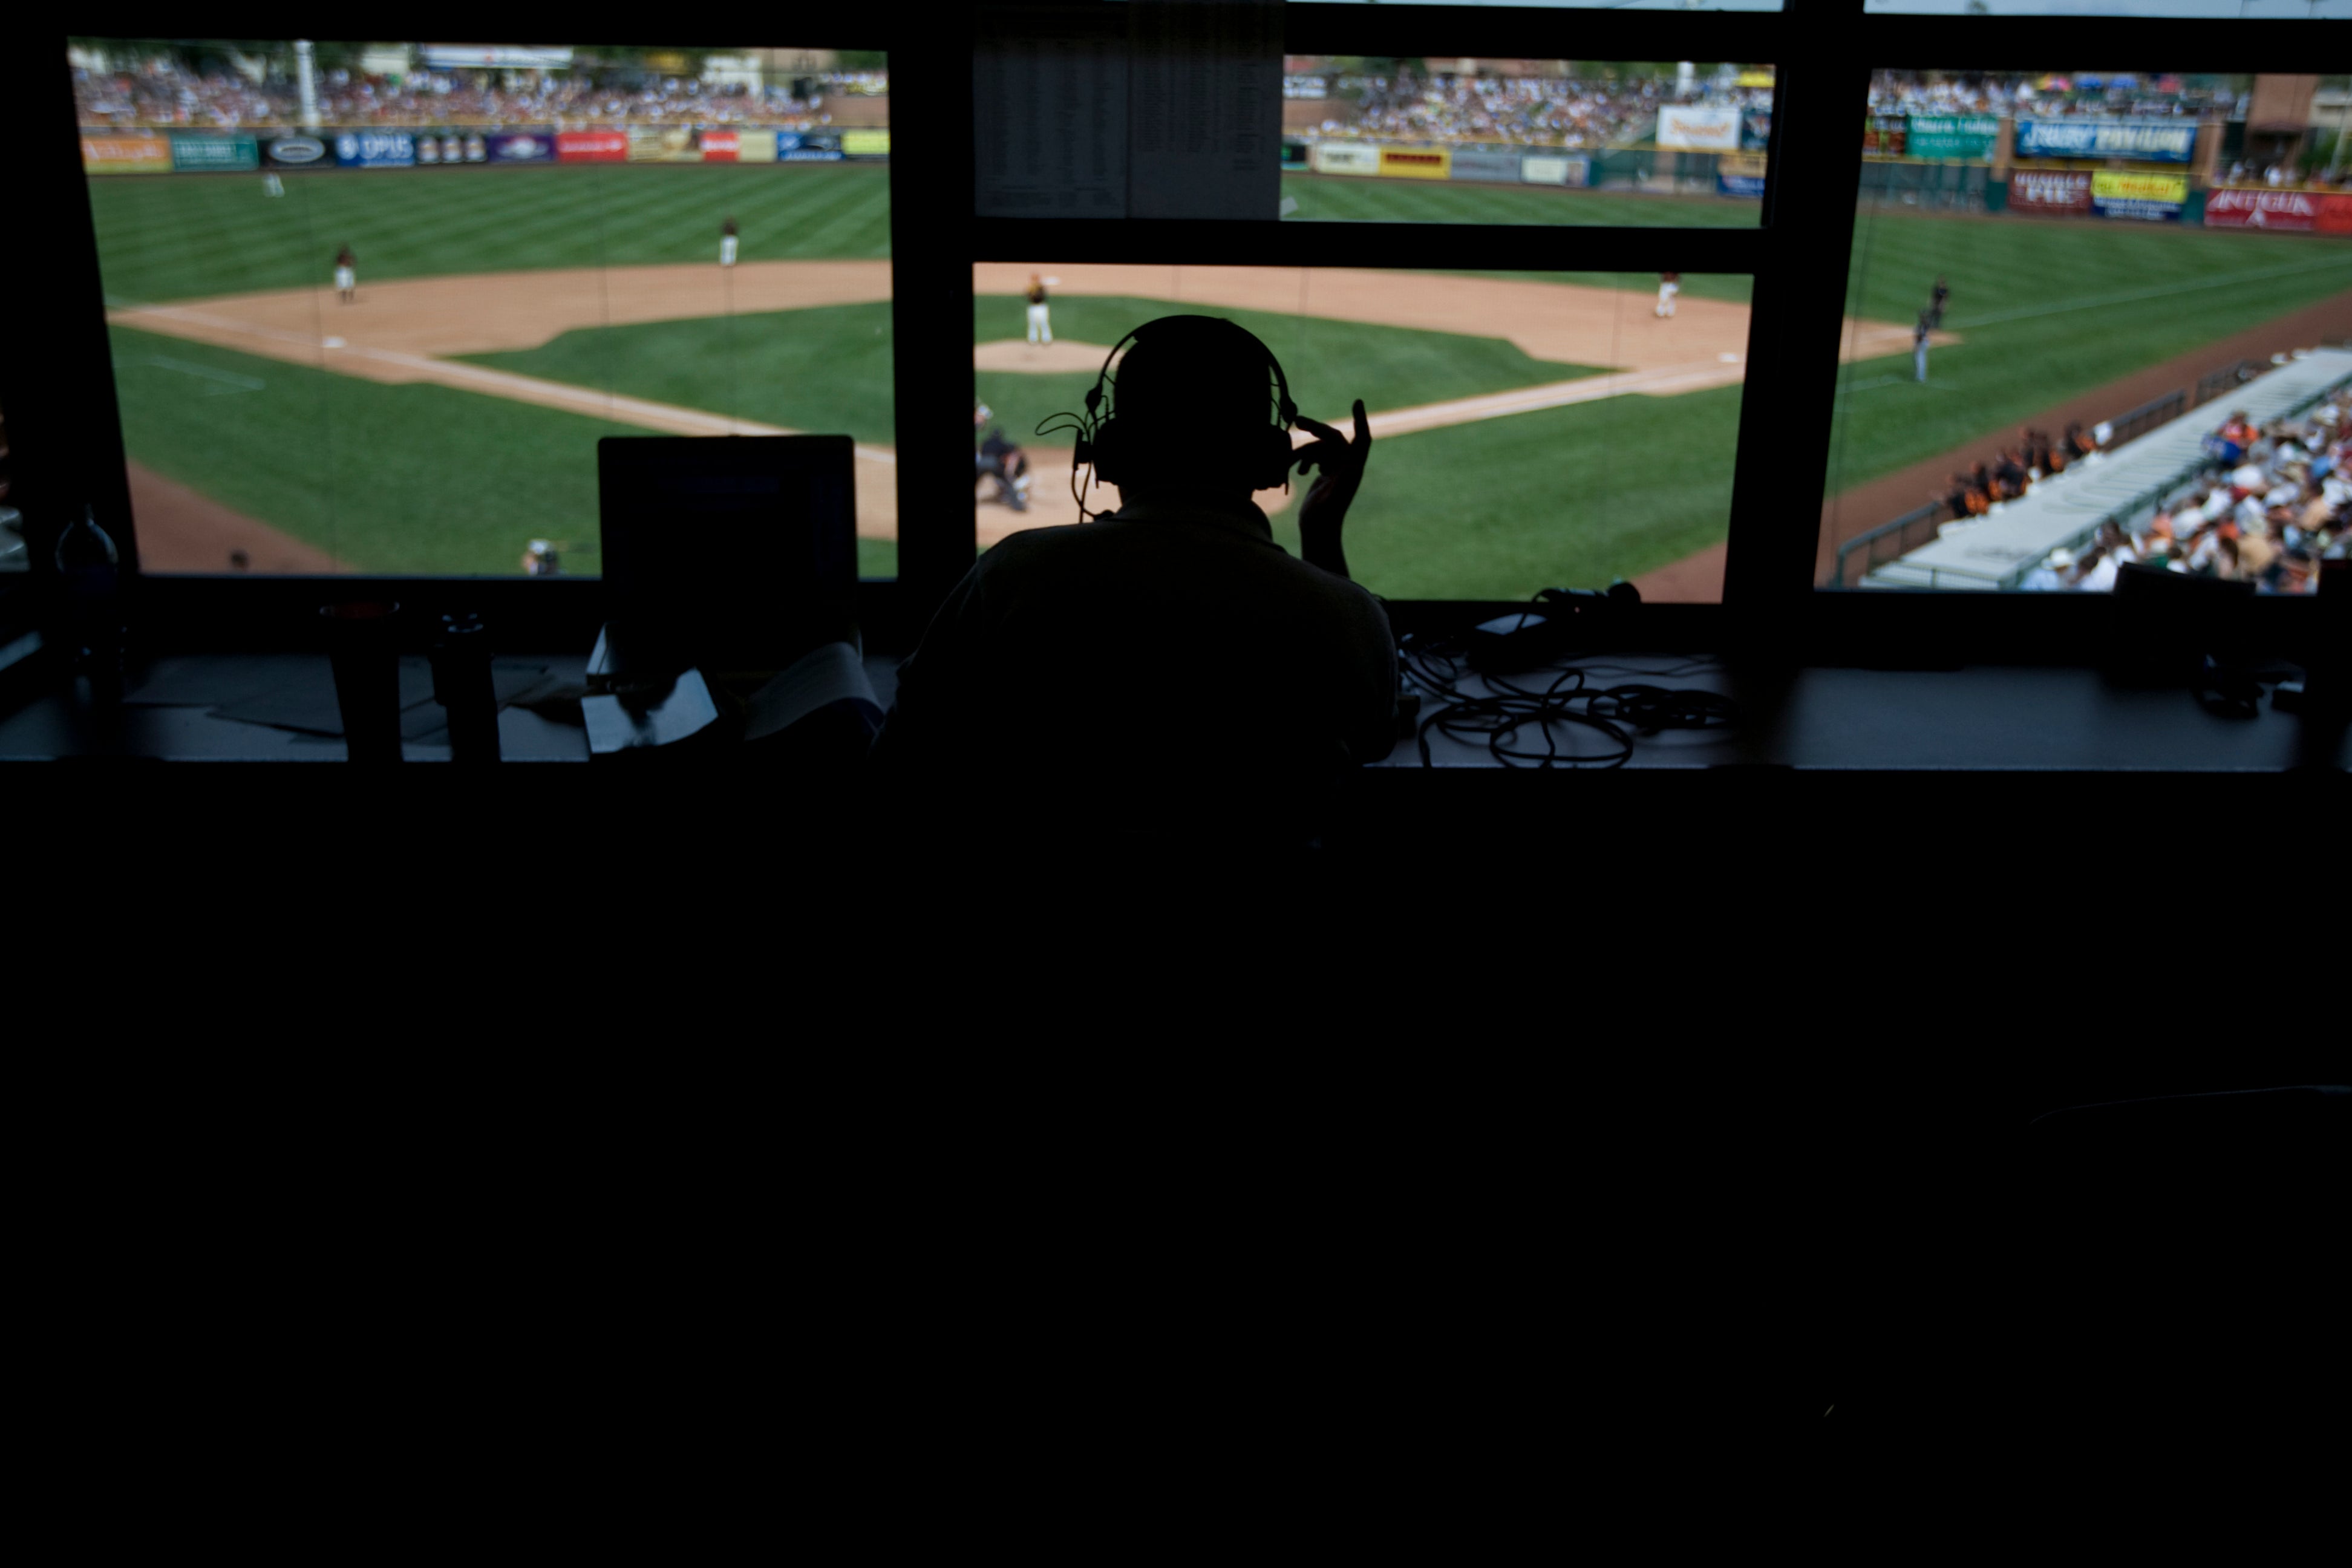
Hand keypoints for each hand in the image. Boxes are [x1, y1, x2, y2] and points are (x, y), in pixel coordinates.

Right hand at [1294, 400, 1371, 544]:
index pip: (1361, 438)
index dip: (1360, 420)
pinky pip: (1314, 457)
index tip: (1357, 401)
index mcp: (1352, 468)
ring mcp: (1337, 470)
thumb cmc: (1325, 518)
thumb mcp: (1332, 499)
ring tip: (1288, 462)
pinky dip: (1303, 460)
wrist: (1318, 532)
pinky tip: (1297, 471)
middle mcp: (1347, 466)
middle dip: (1316, 429)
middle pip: (1333, 438)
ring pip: (1319, 448)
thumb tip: (1352, 464)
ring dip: (1303, 452)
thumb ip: (1343, 480)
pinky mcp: (1327, 475)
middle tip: (1297, 421)